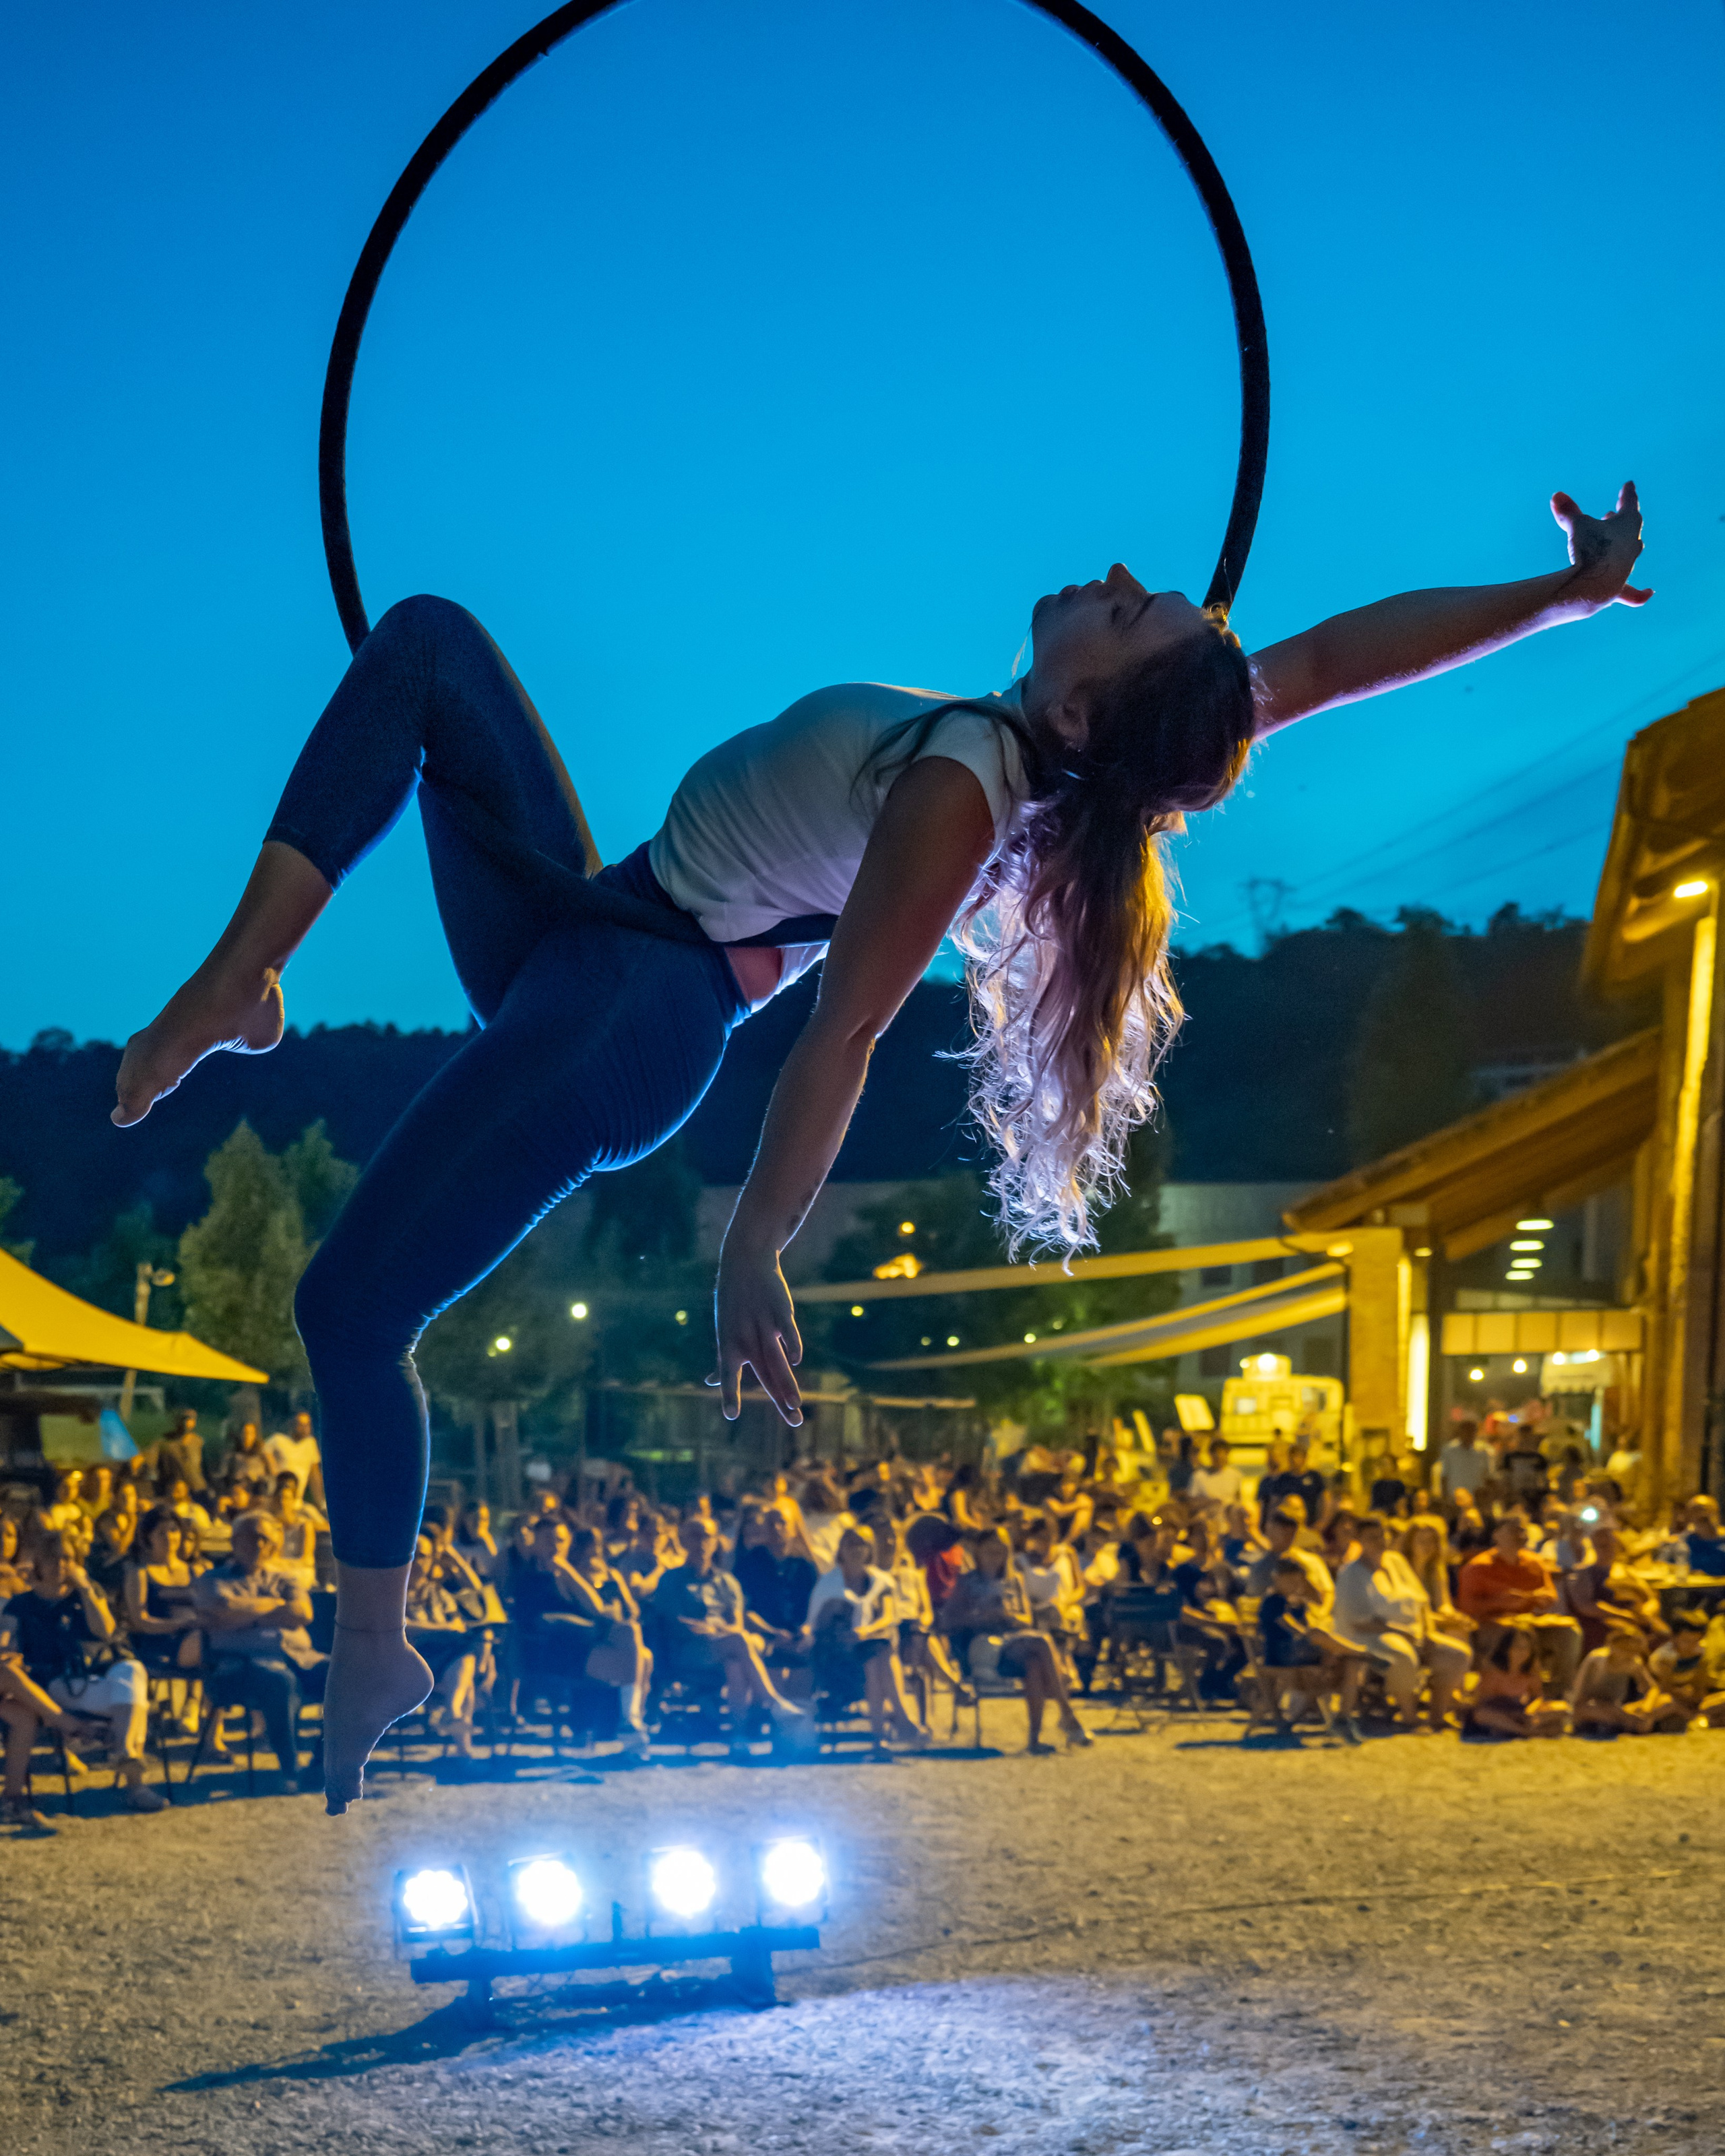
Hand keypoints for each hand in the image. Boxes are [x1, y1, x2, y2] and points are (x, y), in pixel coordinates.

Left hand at [709, 1244, 802, 1425]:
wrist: (745, 1263)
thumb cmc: (732, 1303)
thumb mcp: (723, 1331)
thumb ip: (722, 1361)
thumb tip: (711, 1382)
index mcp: (730, 1345)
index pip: (729, 1374)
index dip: (730, 1394)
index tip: (731, 1415)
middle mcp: (746, 1338)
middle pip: (765, 1374)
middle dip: (779, 1398)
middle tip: (794, 1421)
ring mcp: (763, 1324)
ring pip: (776, 1358)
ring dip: (788, 1382)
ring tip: (797, 1404)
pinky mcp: (780, 1310)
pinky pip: (786, 1329)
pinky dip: (791, 1343)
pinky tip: (796, 1359)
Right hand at [1552, 481, 1651, 607]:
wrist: (1593, 584)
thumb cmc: (1589, 549)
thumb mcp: (1576, 526)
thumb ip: (1568, 511)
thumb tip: (1557, 496)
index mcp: (1629, 523)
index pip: (1629, 503)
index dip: (1628, 493)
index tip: (1629, 485)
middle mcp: (1633, 543)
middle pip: (1630, 526)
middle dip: (1620, 520)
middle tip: (1610, 513)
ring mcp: (1628, 565)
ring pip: (1629, 551)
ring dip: (1621, 544)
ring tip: (1610, 542)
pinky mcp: (1621, 585)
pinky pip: (1632, 591)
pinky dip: (1639, 592)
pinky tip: (1649, 592)